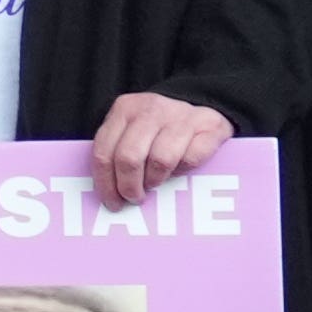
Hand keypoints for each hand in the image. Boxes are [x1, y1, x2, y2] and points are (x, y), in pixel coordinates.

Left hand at [92, 92, 234, 207]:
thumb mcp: (131, 132)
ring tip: (155, 182)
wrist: (204, 109)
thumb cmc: (160, 129)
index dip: (105, 183)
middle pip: (129, 157)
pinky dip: (184, 170)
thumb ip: (117, 153)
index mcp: (124, 109)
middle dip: (129, 186)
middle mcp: (150, 108)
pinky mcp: (208, 125)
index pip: (103, 152)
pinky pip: (191, 159)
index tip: (112, 202)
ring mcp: (180, 115)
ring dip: (156, 179)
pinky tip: (179, 169)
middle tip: (134, 198)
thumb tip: (109, 194)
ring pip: (160, 160)